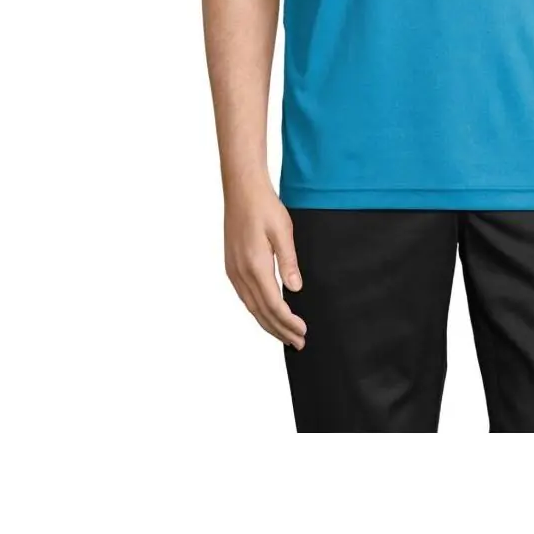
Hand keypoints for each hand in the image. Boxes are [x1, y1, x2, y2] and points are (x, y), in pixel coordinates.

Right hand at [223, 175, 307, 348]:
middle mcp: (240, 273)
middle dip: (279, 330)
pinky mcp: (231, 267)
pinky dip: (257, 310)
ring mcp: (233, 271)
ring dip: (268, 323)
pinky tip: (266, 314)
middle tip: (298, 343)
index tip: (303, 331)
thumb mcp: (283, 231)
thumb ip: (288, 261)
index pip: (273, 304)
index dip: (288, 321)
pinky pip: (244, 297)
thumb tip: (295, 289)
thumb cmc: (265, 207)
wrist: (241, 190)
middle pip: (261, 311)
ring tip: (284, 336)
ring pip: (251, 307)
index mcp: (255, 266)